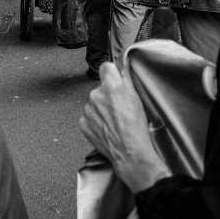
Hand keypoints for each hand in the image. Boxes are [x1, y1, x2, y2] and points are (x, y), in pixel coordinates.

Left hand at [79, 63, 170, 192]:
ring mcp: (87, 109)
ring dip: (101, 109)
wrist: (128, 151)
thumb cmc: (135, 126)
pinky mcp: (83, 123)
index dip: (112, 73)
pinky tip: (106, 128)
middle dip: (107, 95)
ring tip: (114, 121)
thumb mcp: (136, 98)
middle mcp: (96, 95)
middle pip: (100, 88)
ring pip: (94, 103)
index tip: (115, 80)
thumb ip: (126, 79)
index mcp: (110, 86)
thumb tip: (123, 66)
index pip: (106, 67)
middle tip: (119, 108)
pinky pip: (88, 117)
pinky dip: (95, 121)